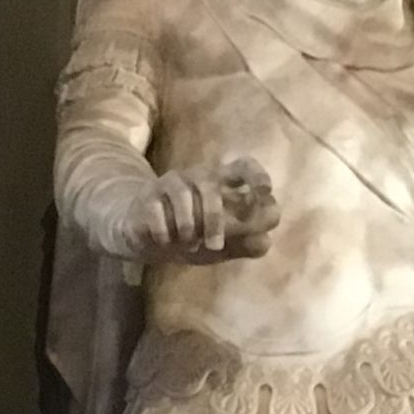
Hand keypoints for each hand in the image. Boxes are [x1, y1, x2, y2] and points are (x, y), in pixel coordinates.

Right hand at [128, 156, 279, 260]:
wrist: (148, 240)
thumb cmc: (194, 236)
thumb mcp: (224, 245)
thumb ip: (247, 243)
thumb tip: (265, 241)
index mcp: (223, 185)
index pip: (243, 167)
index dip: (256, 175)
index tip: (265, 191)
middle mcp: (198, 177)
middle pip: (210, 187)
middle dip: (214, 220)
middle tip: (215, 246)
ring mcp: (172, 183)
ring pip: (183, 196)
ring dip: (188, 226)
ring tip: (189, 245)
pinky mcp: (148, 195)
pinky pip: (157, 211)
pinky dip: (164, 231)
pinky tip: (165, 242)